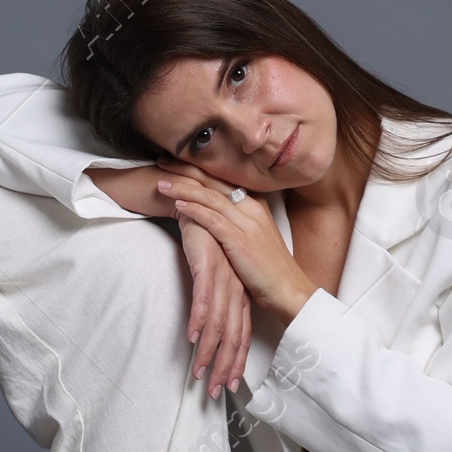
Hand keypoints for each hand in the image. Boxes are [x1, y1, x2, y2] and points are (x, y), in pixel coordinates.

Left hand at [156, 165, 317, 321]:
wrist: (289, 289)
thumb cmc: (270, 267)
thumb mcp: (257, 236)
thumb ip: (239, 221)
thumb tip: (216, 215)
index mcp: (256, 204)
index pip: (223, 178)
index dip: (199, 168)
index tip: (178, 162)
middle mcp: (252, 208)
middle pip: (214, 182)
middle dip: (186, 170)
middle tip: (163, 162)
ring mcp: (247, 224)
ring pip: (210, 198)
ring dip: (183, 188)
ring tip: (162, 184)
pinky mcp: (240, 241)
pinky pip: (213, 220)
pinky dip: (194, 210)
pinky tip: (178, 204)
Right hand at [178, 219, 251, 397]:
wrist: (197, 205)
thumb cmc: (205, 241)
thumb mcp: (215, 273)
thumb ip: (216, 298)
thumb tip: (210, 328)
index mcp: (239, 292)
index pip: (241, 334)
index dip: (237, 361)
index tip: (231, 385)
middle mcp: (235, 288)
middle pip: (232, 335)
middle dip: (225, 366)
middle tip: (216, 391)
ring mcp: (223, 278)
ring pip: (218, 323)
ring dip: (209, 351)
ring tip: (199, 373)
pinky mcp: (208, 265)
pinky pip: (204, 297)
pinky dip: (199, 320)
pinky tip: (193, 337)